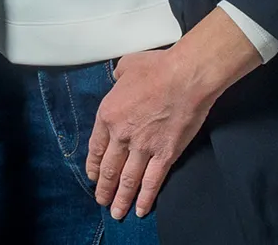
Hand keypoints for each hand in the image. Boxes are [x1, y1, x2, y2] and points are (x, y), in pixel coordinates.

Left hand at [88, 7, 259, 219]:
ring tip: (116, 212)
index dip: (93, 165)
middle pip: (108, 168)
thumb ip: (118, 77)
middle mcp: (122, 135)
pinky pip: (152, 182)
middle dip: (103, 188)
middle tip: (100, 199)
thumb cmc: (157, 68)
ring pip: (128, 180)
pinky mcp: (165, 154)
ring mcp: (143, 147)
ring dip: (120, 198)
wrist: (185, 77)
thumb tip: (119, 79)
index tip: (92, 176)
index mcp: (108, 114)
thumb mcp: (126, 66)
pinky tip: (141, 210)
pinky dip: (146, 198)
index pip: (96, 147)